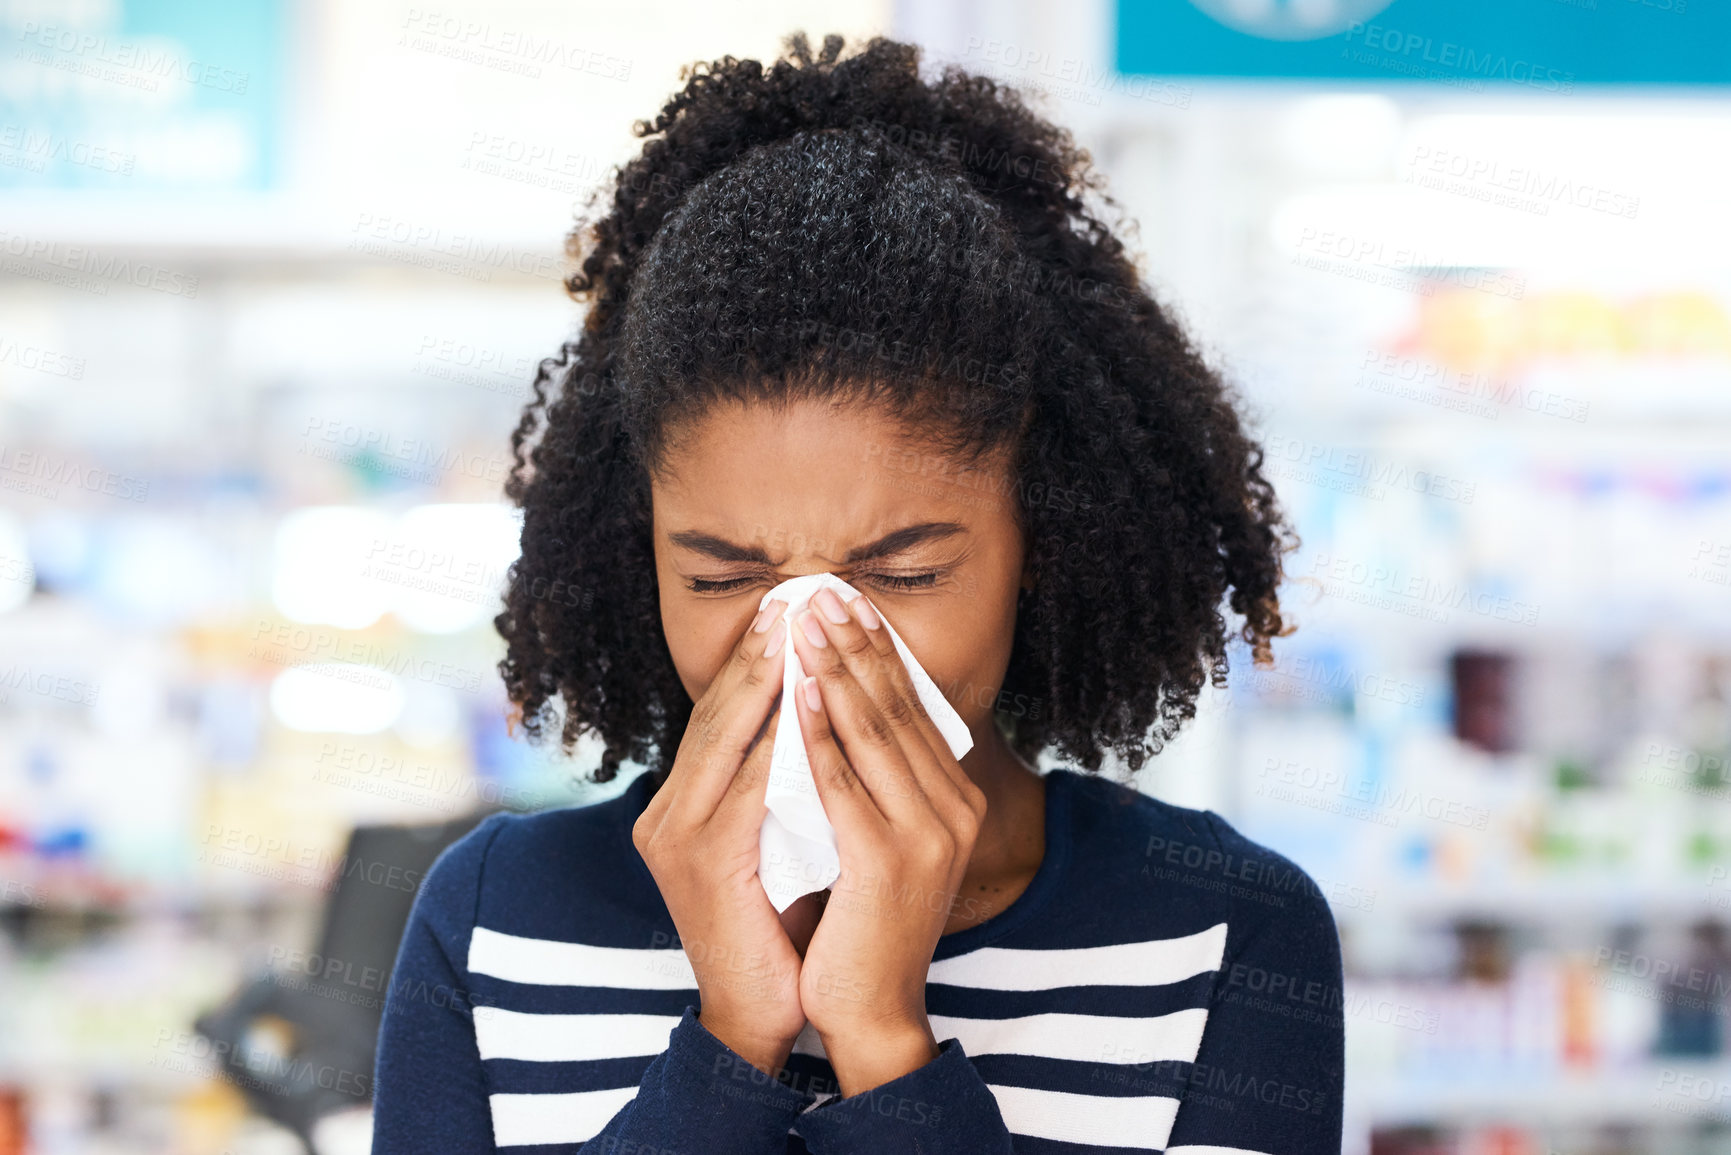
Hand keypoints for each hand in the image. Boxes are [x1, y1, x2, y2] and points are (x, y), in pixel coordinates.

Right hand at [631, 600, 811, 1076]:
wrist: (760, 1013)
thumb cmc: (779, 927)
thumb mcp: (776, 841)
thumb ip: (781, 787)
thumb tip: (821, 720)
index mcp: (680, 807)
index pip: (718, 719)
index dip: (750, 664)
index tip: (787, 614)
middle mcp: (666, 815)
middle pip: (714, 716)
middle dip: (753, 656)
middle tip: (790, 601)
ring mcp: (675, 838)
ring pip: (722, 740)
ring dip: (760, 683)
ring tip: (793, 633)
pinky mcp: (700, 863)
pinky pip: (744, 788)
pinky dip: (772, 743)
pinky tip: (800, 705)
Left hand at [786, 589, 986, 1095]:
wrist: (873, 1009)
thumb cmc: (868, 926)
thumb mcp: (884, 843)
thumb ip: (880, 787)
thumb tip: (852, 716)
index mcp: (956, 803)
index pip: (914, 709)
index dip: (879, 652)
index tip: (847, 604)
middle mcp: (953, 811)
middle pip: (896, 708)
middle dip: (854, 644)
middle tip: (822, 591)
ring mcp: (926, 835)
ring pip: (872, 732)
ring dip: (834, 669)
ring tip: (804, 622)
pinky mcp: (887, 860)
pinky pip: (843, 780)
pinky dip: (817, 730)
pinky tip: (797, 690)